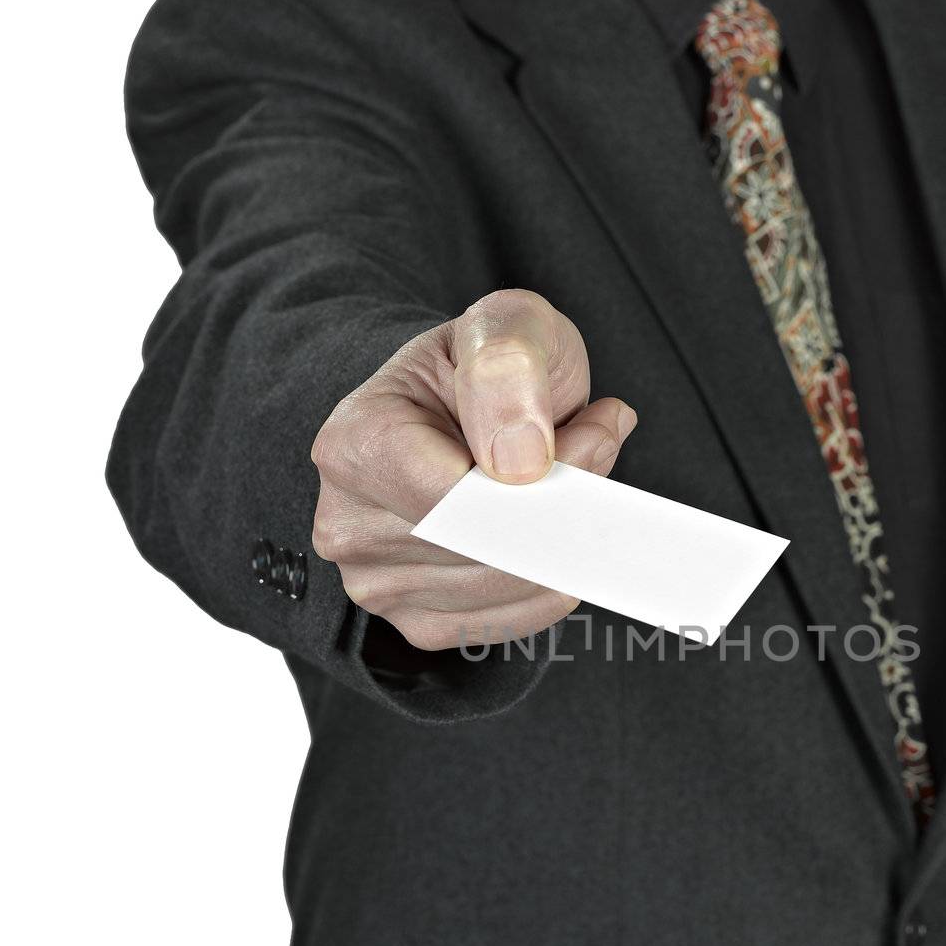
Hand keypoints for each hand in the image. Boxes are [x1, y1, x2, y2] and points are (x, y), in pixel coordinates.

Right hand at [310, 289, 636, 650]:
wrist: (467, 405)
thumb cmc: (487, 364)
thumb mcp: (507, 323)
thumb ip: (509, 367)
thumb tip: (521, 461)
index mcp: (354, 444)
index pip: (456, 501)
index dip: (540, 481)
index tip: (591, 438)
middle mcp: (347, 523)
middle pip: (485, 549)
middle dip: (562, 509)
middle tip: (598, 451)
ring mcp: (376, 582)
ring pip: (506, 588)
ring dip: (564, 542)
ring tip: (573, 479)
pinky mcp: (417, 620)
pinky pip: (509, 622)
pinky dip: (553, 583)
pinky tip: (556, 534)